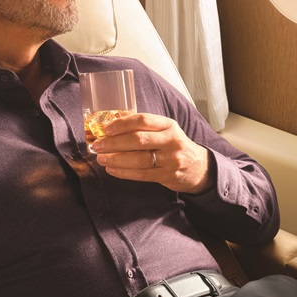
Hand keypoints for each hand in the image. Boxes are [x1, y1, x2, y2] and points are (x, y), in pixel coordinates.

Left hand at [91, 112, 212, 193]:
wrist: (197, 166)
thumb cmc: (173, 146)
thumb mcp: (165, 131)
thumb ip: (144, 128)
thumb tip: (112, 128)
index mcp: (168, 125)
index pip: (143, 120)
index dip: (122, 124)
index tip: (106, 129)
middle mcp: (171, 141)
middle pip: (139, 140)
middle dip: (114, 143)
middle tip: (98, 145)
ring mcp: (171, 159)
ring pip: (139, 160)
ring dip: (116, 159)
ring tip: (102, 159)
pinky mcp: (168, 175)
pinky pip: (142, 174)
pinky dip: (124, 172)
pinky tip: (112, 169)